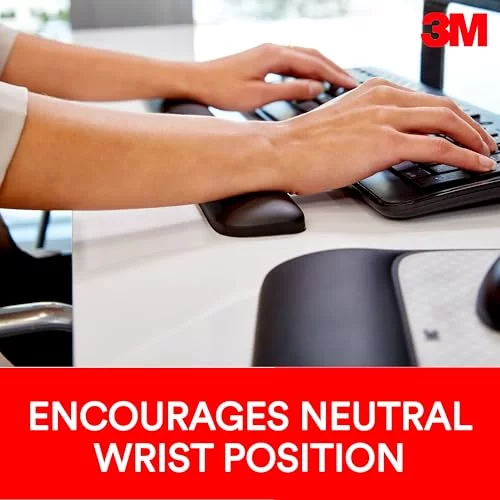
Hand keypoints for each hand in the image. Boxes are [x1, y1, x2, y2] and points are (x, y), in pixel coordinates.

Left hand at [193, 43, 356, 111]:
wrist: (196, 81)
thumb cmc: (222, 90)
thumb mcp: (258, 95)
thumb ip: (289, 91)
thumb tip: (316, 87)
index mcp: (275, 55)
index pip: (314, 64)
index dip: (334, 75)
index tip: (351, 86)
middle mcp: (273, 49)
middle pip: (312, 55)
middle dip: (333, 69)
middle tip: (351, 83)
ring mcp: (268, 52)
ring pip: (303, 56)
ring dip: (322, 68)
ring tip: (337, 82)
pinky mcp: (262, 59)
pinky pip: (293, 60)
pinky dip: (307, 69)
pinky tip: (311, 79)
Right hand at [270, 78, 497, 194]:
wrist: (279, 152)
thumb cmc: (300, 145)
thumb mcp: (340, 126)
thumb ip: (367, 127)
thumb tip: (383, 144)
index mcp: (373, 92)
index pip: (423, 100)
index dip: (449, 115)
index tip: (459, 129)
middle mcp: (383, 98)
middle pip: (444, 106)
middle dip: (470, 125)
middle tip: (482, 141)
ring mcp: (386, 118)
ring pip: (448, 121)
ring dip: (473, 139)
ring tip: (485, 154)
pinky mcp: (385, 142)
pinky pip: (438, 147)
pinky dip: (464, 156)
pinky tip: (476, 165)